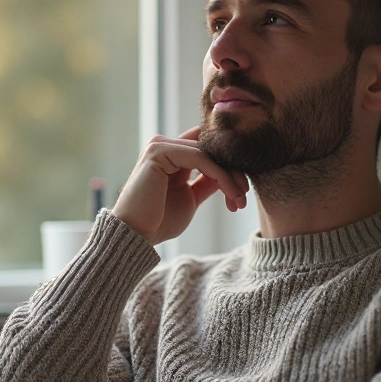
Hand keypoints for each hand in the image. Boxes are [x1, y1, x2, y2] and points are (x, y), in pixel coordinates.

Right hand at [112, 126, 247, 244]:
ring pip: (208, 153)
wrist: (136, 236)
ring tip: (240, 199)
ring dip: (230, 175)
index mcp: (169, 155)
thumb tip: (230, 175)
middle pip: (210, 148)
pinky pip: (200, 158)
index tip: (242, 192)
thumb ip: (206, 183)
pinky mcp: (159, 152)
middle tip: (244, 197)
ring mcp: (160, 146)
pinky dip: (220, 175)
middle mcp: (164, 145)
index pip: (206, 149)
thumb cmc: (158, 221)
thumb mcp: (191, 198)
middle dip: (233, 171)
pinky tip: (230, 193)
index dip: (228, 165)